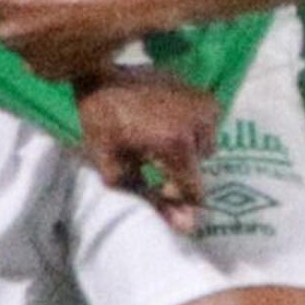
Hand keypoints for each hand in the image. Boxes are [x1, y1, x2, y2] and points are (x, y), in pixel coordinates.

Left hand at [0, 0, 152, 82]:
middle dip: (11, 3)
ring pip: (18, 40)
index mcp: (0, 0)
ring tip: (55, 11)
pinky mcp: (50, 72)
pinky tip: (66, 33)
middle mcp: (7, 33)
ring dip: (29, 27)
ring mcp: (28, 56)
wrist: (123, 3)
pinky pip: (38, 62)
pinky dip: (47, 50)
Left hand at [76, 66, 213, 233]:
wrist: (100, 76)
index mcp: (177, 144)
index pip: (195, 191)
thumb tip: (188, 229)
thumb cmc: (102, 125)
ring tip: (155, 138)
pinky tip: (164, 122)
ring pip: (205, 147)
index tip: (155, 184)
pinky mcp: (203, 93)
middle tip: (149, 158)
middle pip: (199, 169)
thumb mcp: (117, 171)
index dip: (176, 196)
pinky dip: (189, 130)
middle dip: (178, 170)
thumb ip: (154, 201)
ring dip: (184, 150)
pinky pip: (205, 125)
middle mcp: (200, 123)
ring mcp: (204, 105)